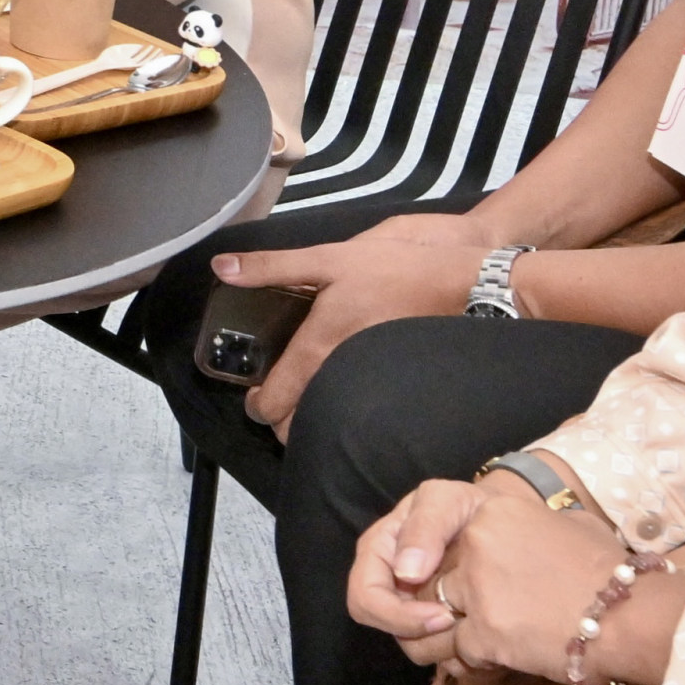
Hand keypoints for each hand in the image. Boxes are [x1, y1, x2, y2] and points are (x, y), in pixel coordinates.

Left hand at [229, 230, 489, 436]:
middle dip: (280, 420)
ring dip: (311, 419)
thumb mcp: (329, 258)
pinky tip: (343, 387)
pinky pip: (358, 413)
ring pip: (329, 423)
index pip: (275, 401)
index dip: (257, 406)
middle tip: (276, 398)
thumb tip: (221, 268)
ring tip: (306, 394)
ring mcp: (369, 386)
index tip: (253, 397)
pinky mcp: (393, 387)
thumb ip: (272, 267)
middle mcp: (340, 375)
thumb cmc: (395, 269)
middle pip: (298, 426)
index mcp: (317, 347)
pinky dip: (343, 411)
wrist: (463, 285)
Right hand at [346, 478, 491, 664]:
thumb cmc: (469, 506)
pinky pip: (433, 647)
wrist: (501, 517)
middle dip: (420, 633)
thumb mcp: (448, 501)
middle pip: (385, 626)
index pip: (366, 598)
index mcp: (378, 550)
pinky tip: (478, 636)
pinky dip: (454, 648)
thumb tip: (405, 574)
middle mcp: (386, 580)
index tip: (444, 616)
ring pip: (409, 642)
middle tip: (459, 624)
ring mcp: (409, 602)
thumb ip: (426, 526)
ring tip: (472, 630)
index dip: (398, 616)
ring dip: (440, 644)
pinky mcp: (432, 620)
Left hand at [413, 475, 677, 684]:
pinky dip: (472, 664)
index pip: (429, 510)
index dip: (409, 541)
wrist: (634, 617)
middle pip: (419, 578)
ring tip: (478, 645)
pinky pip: (455, 655)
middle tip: (435, 623)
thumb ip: (511, 530)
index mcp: (493, 507)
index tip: (410, 571)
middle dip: (416, 608)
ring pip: (426, 624)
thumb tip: (483, 545)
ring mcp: (479, 587)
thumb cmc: (605, 573)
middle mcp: (478, 541)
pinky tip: (501, 660)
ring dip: (442, 643)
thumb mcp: (559, 525)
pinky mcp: (486, 632)